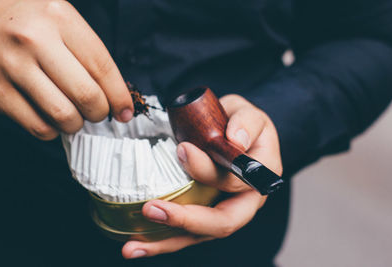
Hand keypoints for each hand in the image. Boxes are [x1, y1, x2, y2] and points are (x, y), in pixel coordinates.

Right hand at [0, 0, 132, 139]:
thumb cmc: (28, 21)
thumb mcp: (61, 20)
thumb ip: (88, 53)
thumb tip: (115, 97)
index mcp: (58, 18)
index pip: (102, 67)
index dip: (119, 96)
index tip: (125, 111)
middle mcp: (34, 40)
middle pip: (86, 95)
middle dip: (100, 113)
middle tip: (98, 112)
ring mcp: (11, 66)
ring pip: (64, 116)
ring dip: (77, 124)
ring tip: (75, 115)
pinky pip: (38, 127)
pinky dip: (52, 130)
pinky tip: (51, 118)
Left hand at [122, 94, 282, 258]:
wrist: (238, 136)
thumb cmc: (243, 126)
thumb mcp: (250, 114)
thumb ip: (246, 123)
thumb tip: (235, 140)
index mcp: (258, 178)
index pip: (234, 182)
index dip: (207, 170)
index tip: (183, 150)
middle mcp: (245, 203)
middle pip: (221, 223)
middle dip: (185, 220)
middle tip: (152, 210)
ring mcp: (224, 213)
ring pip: (199, 236)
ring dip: (166, 242)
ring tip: (133, 247)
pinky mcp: (205, 216)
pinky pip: (186, 233)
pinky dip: (161, 241)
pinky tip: (136, 244)